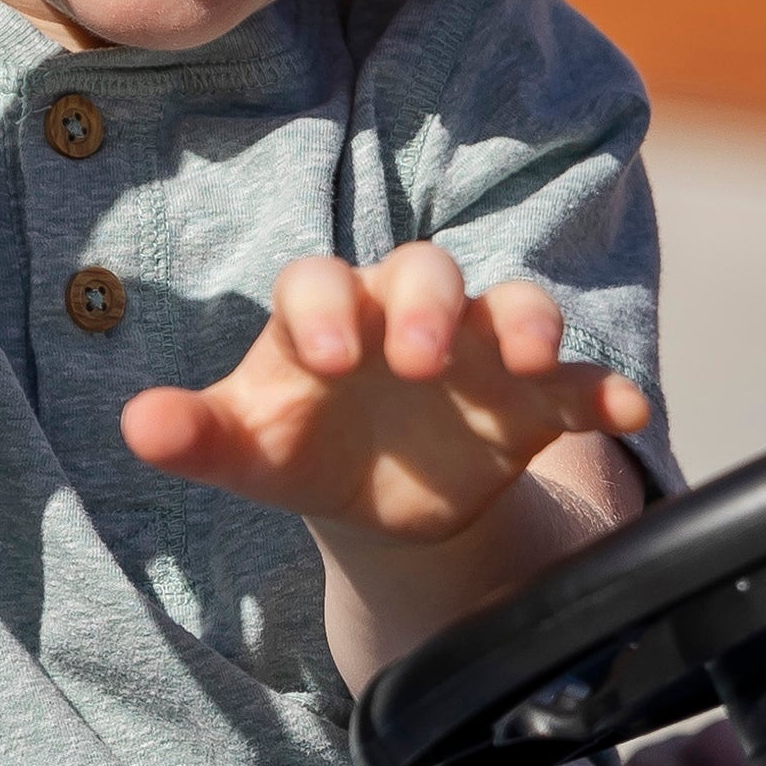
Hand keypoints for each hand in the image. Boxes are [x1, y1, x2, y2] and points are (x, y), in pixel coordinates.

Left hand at [126, 246, 648, 540]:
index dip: (325, 309)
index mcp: (328, 312)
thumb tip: (136, 426)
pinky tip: (628, 410)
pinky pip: (582, 379)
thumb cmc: (303, 445)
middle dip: (426, 302)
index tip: (329, 360)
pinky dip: (607, 387)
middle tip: (420, 357)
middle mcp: (408, 312)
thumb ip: (197, 435)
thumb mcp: (248, 450)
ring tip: (535, 356)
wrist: (381, 494)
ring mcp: (480, 349)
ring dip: (529, 321)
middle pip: (423, 271)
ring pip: (512, 304)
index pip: (320, 282)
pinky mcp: (538, 397)